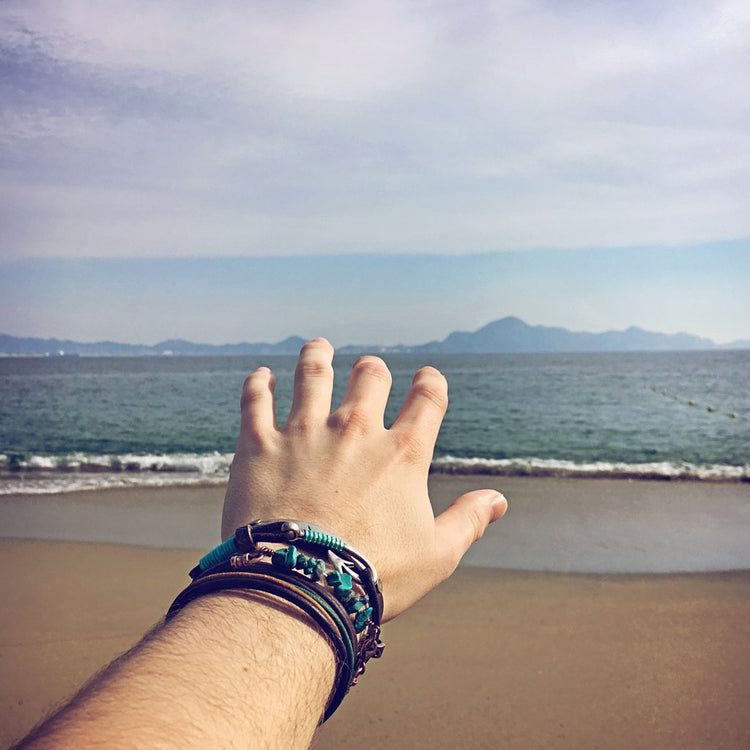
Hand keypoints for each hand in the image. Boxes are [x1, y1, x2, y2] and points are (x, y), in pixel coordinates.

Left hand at [222, 337, 506, 620]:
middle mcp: (356, 430)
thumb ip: (468, 520)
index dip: (432, 383)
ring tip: (318, 347)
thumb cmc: (374, 575)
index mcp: (402, 453)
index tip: (428, 378)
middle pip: (370, 377)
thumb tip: (498, 500)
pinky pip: (256, 401)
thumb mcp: (437, 554)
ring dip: (318, 357)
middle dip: (374, 370)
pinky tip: (262, 376)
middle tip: (371, 369)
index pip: (428, 398)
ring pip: (313, 374)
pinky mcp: (260, 446)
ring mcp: (305, 433)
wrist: (299, 588)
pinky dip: (259, 385)